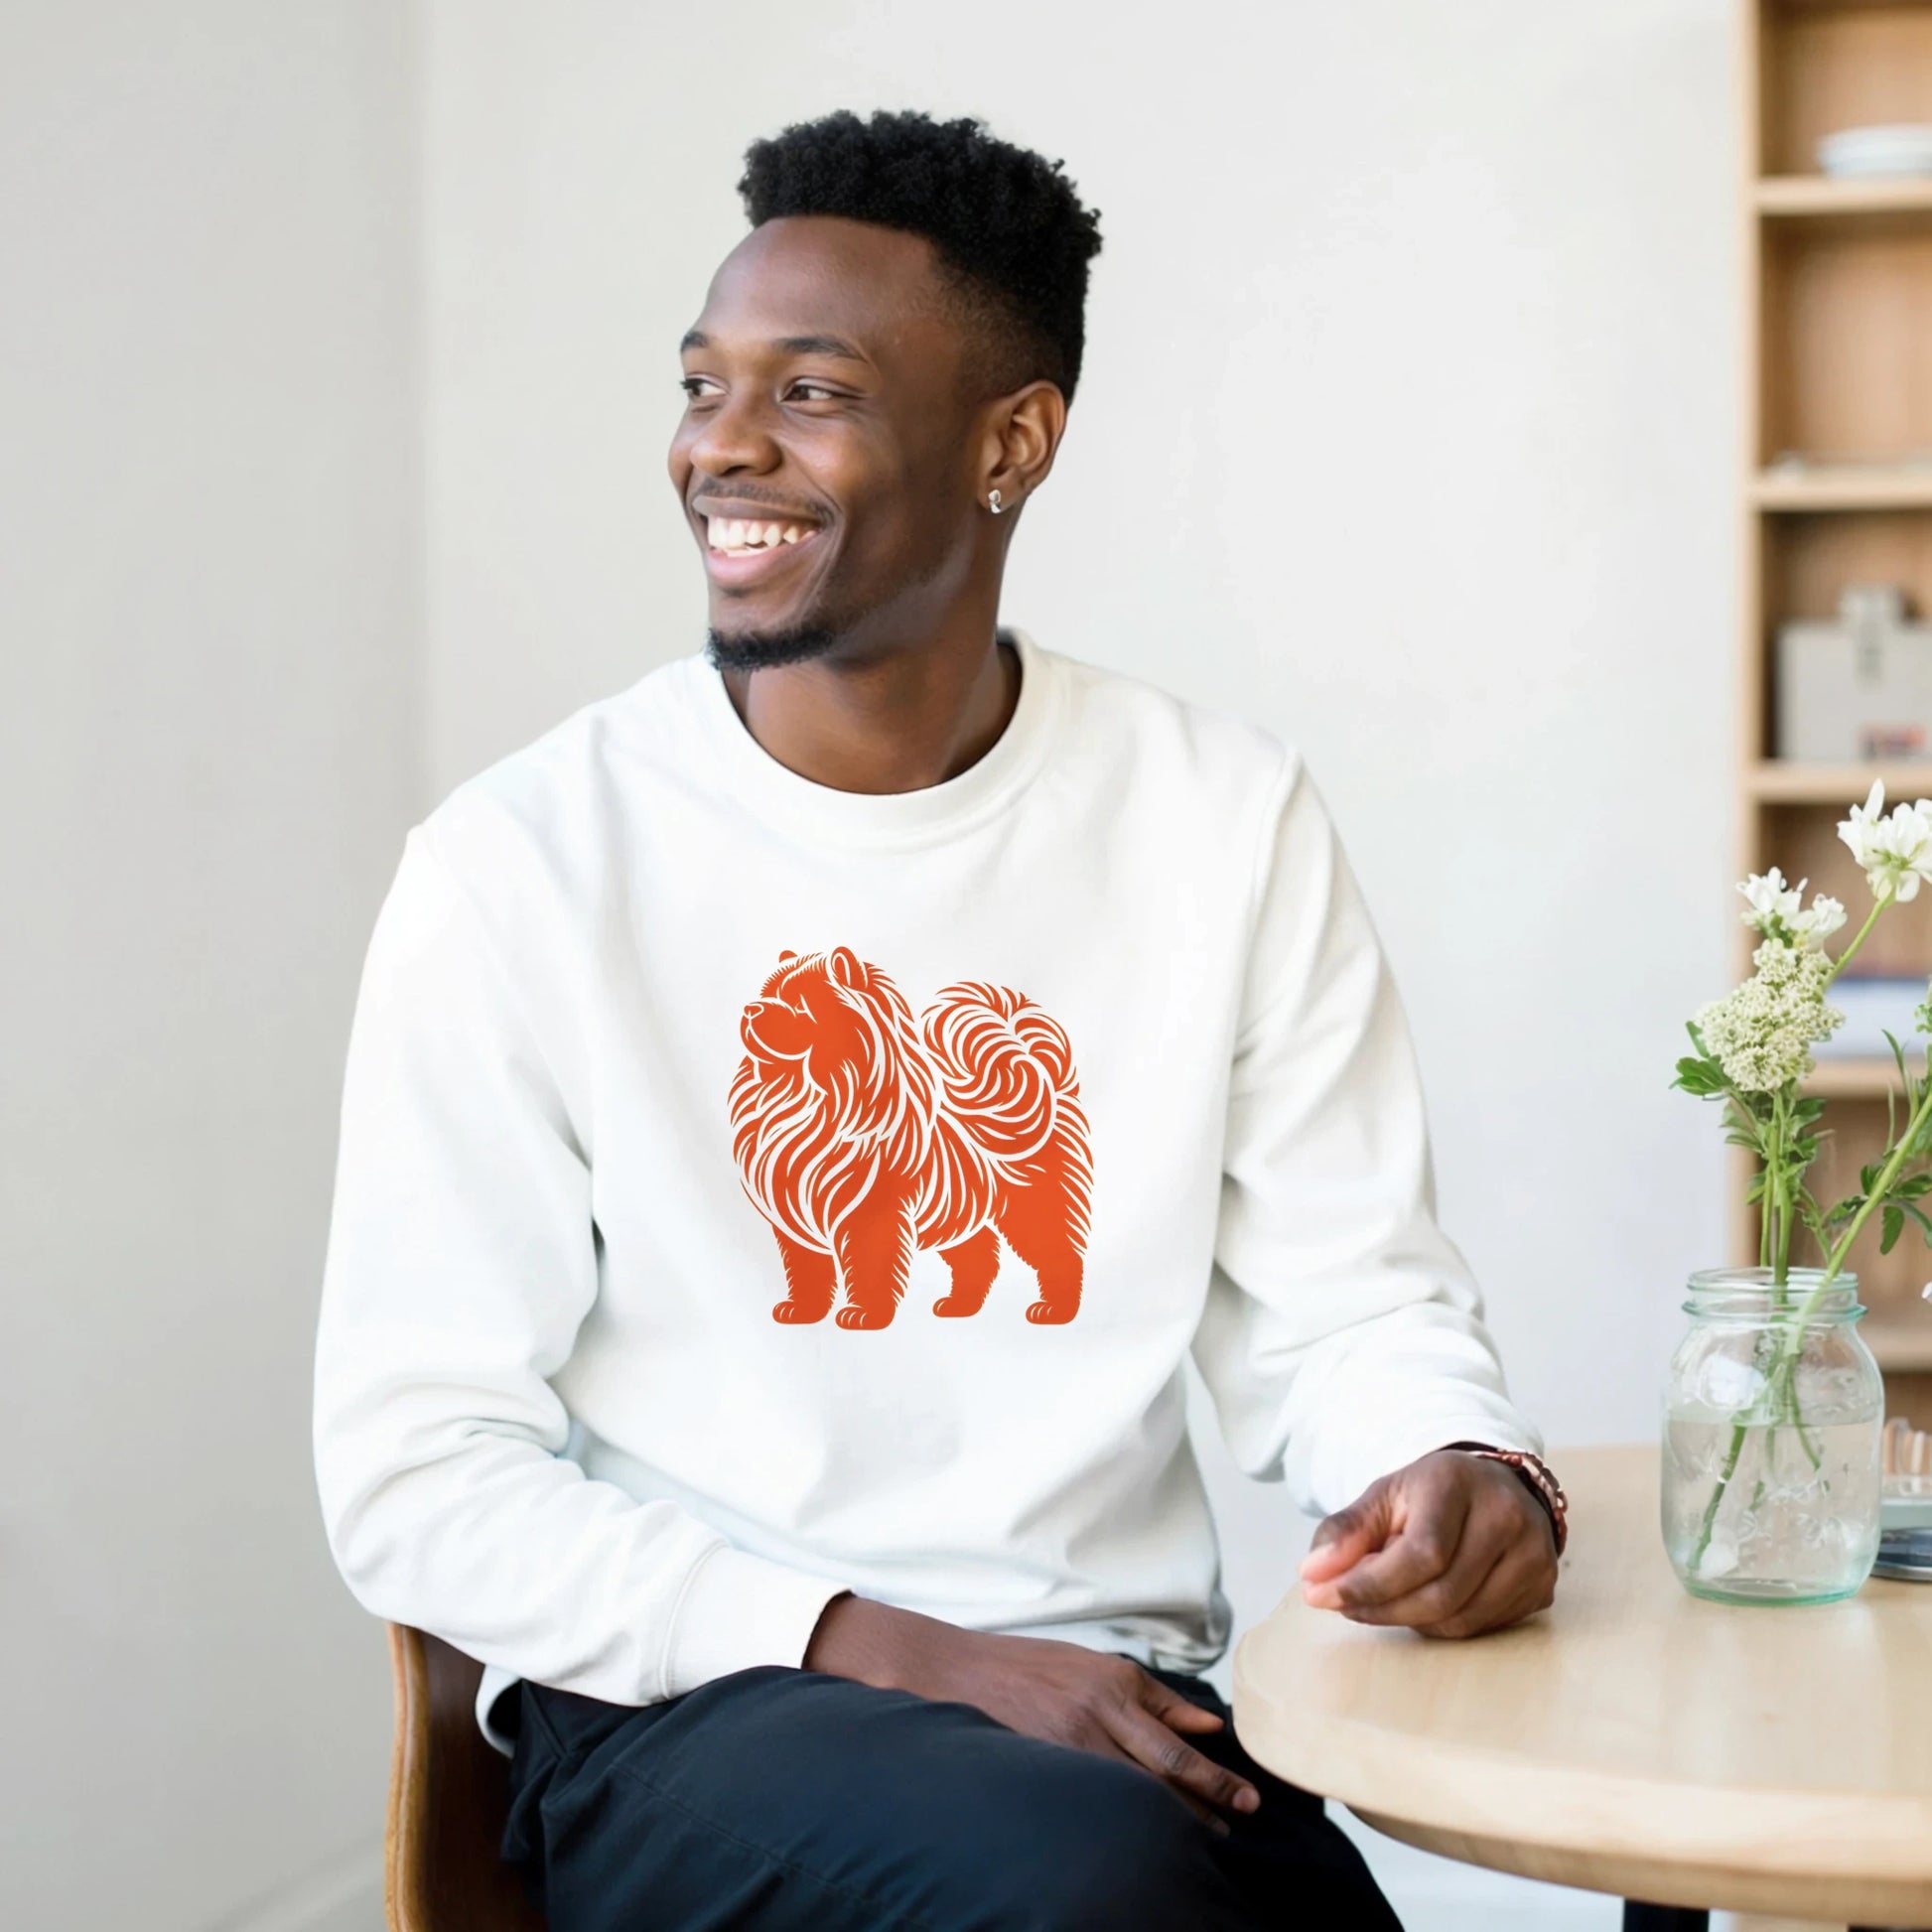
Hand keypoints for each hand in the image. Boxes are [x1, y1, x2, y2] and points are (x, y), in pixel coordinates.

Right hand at [802, 1594, 1259, 1830]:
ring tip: (1198, 1848)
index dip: (1214, 1779)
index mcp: (1112, 1686)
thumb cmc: (1034, 1665)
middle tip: (1232, 1835)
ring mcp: (1064, 1749)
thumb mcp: (1098, 1665)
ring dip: (1167, 1825)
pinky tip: (1137, 1841)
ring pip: (1128, 1798)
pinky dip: (1120, 1823)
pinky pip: (1090, 1803)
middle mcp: (1093, 1718)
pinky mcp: (1041, 1769)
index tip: (1247, 1802)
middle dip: (1201, 1810)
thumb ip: (1155, 1697)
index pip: (1175, 1745)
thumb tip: (1211, 1724)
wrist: (959, 1671)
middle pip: (1159, 1777)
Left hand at [1298, 1448, 1557, 1637]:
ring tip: (1382, 1598)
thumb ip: (1345, 1531)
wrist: (1495, 1487)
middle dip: (1381, 1608)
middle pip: (1440, 1594)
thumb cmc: (1431, 1495)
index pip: (1420, 1553)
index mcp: (1459, 1484)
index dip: (1369, 1584)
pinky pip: (1482, 1627)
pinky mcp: (1543, 1586)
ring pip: (1461, 1619)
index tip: (1321, 1596)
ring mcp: (1533, 1554)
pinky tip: (1421, 1601)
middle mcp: (1507, 1517)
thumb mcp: (1383, 1497)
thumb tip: (1312, 1576)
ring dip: (1409, 1619)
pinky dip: (1440, 1624)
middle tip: (1342, 1604)